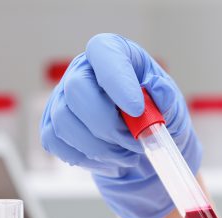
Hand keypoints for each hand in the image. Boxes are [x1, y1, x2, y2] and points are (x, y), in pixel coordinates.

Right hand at [40, 33, 201, 217]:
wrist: (143, 145)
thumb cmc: (155, 115)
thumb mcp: (170, 104)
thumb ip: (166, 97)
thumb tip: (158, 91)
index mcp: (113, 53)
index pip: (104, 52)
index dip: (117, 80)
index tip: (136, 109)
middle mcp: (82, 71)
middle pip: (77, 90)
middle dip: (108, 125)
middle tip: (135, 142)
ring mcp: (62, 98)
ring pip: (65, 122)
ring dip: (101, 148)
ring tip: (128, 155)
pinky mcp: (52, 126)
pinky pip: (56, 143)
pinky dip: (87, 159)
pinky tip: (110, 161)